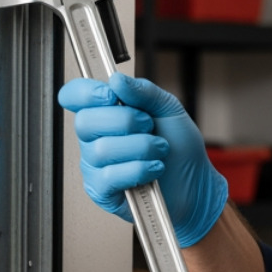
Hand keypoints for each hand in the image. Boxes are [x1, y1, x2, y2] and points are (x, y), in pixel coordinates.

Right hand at [57, 73, 228, 246]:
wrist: (196, 184)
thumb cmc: (180, 149)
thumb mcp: (169, 110)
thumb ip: (144, 91)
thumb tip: (117, 80)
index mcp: (105, 112)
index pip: (75, 96)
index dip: (86, 93)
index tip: (110, 95)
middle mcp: (94, 138)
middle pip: (85, 121)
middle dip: (125, 121)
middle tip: (149, 126)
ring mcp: (95, 166)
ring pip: (102, 150)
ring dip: (141, 147)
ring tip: (159, 151)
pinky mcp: (102, 191)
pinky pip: (110, 176)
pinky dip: (139, 169)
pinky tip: (153, 169)